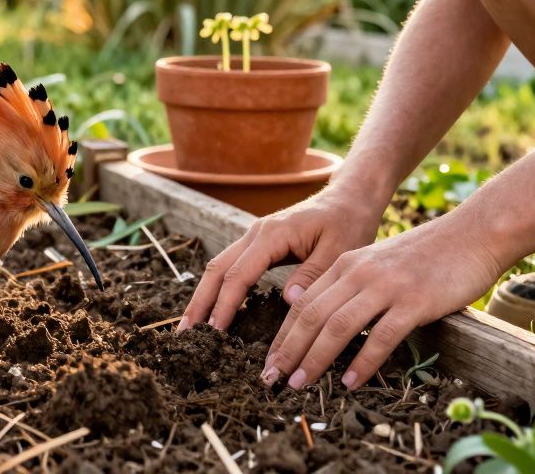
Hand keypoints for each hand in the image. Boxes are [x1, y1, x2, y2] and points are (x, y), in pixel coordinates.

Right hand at [179, 186, 383, 332]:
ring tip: (190, 327)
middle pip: (217, 270)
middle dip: (200, 303)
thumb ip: (312, 275)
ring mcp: (254, 237)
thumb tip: (288, 301)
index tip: (215, 332)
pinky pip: (231, 267)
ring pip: (218, 268)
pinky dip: (217, 289)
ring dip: (203, 297)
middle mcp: (255, 233)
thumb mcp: (339, 251)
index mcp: (272, 234)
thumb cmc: (348, 224)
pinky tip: (213, 309)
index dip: (224, 305)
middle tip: (186, 335)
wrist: (349, 199)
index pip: (238, 274)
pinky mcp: (258, 244)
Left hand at [261, 216, 503, 390]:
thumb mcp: (378, 265)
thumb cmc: (426, 256)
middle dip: (288, 350)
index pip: (302, 303)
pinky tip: (350, 382)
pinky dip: (362, 362)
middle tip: (271, 379)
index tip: (270, 362)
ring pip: (337, 326)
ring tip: (299, 384)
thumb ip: (351, 287)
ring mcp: (386, 287)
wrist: (472, 235)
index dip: (283, 335)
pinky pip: (380, 336)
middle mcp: (359, 274)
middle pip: (311, 315)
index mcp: (346, 265)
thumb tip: (326, 322)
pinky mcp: (414, 301)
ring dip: (315, 359)